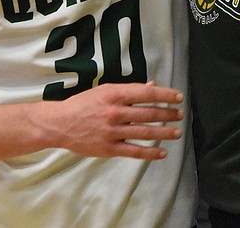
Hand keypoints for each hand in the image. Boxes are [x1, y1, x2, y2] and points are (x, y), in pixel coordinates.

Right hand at [38, 81, 183, 159]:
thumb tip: (152, 86)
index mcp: (114, 94)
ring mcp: (112, 131)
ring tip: (176, 133)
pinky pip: (134, 151)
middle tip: (180, 115)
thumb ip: (128, 90)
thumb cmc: (82, 104)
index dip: (165, 95)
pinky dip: (150, 153)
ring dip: (164, 132)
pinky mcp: (109, 148)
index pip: (146, 93)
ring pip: (145, 132)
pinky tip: (161, 152)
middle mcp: (115, 112)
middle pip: (149, 113)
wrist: (60, 124)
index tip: (178, 97)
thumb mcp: (104, 90)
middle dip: (168, 114)